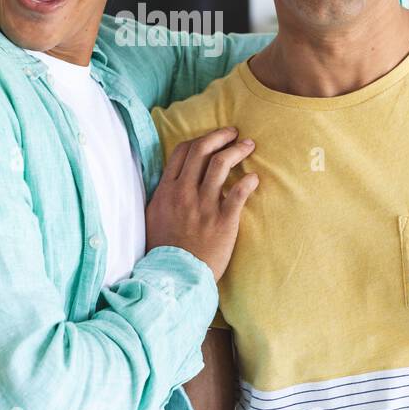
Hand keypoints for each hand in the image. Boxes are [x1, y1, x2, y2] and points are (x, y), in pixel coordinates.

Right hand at [146, 127, 257, 281]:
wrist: (174, 277)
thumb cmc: (164, 250)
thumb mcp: (153, 217)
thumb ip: (163, 195)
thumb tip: (173, 181)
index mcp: (166, 190)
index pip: (182, 151)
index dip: (200, 139)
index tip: (213, 138)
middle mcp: (184, 192)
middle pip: (202, 150)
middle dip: (220, 136)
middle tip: (234, 133)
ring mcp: (204, 206)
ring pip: (221, 164)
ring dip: (237, 150)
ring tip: (249, 145)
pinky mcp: (223, 221)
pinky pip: (239, 193)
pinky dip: (249, 181)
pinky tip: (255, 178)